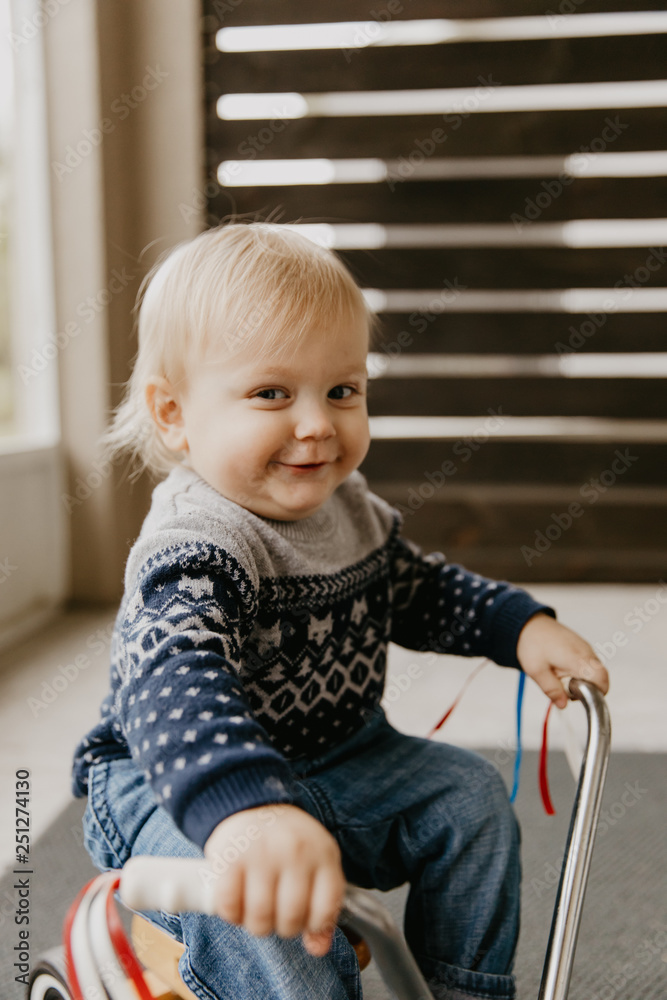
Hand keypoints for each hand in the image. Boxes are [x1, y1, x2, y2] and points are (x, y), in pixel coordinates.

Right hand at [204, 803, 345, 956]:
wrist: (251, 802)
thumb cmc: (288, 841)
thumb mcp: (316, 863)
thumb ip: (322, 906)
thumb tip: (317, 949)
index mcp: (323, 854)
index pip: (325, 910)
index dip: (313, 926)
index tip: (303, 919)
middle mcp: (295, 852)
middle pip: (291, 919)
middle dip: (282, 927)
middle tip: (275, 914)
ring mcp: (262, 853)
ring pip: (259, 917)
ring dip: (256, 925)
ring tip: (255, 911)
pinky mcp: (230, 857)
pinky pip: (229, 905)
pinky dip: (230, 914)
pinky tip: (236, 903)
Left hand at [516, 613, 608, 708]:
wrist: (529, 624)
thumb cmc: (532, 643)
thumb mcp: (536, 671)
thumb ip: (551, 689)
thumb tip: (563, 704)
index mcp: (577, 658)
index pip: (601, 678)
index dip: (597, 692)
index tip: (580, 697)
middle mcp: (586, 652)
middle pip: (601, 677)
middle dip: (588, 688)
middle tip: (567, 687)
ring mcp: (586, 648)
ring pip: (595, 670)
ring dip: (583, 679)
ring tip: (561, 676)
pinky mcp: (582, 646)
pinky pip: (589, 663)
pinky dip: (580, 671)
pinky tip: (563, 669)